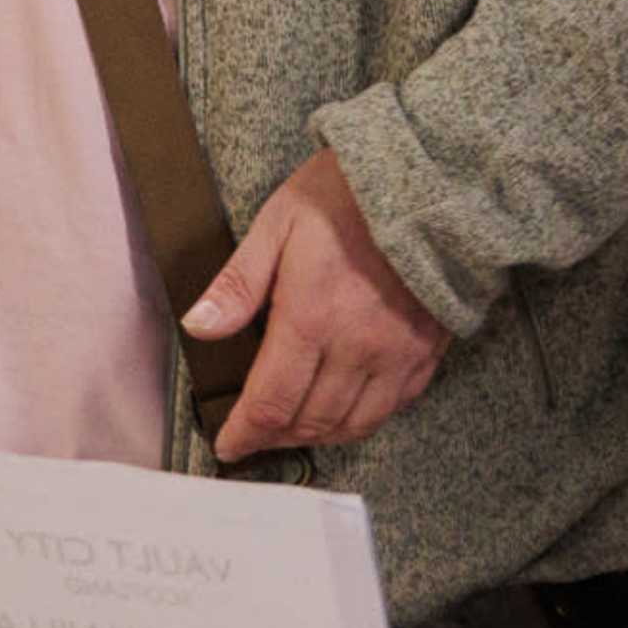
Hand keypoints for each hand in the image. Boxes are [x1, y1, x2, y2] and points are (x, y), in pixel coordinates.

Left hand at [185, 150, 450, 462]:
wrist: (429, 182)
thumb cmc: (345, 196)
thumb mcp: (277, 225)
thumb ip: (238, 285)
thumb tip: (198, 328)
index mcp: (311, 318)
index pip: (271, 401)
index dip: (245, 432)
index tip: (228, 445)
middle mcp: (357, 348)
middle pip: (310, 420)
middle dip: (276, 436)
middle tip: (254, 436)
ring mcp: (397, 355)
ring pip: (353, 424)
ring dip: (317, 435)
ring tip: (292, 429)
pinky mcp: (427, 353)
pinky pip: (392, 408)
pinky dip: (361, 420)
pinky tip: (342, 410)